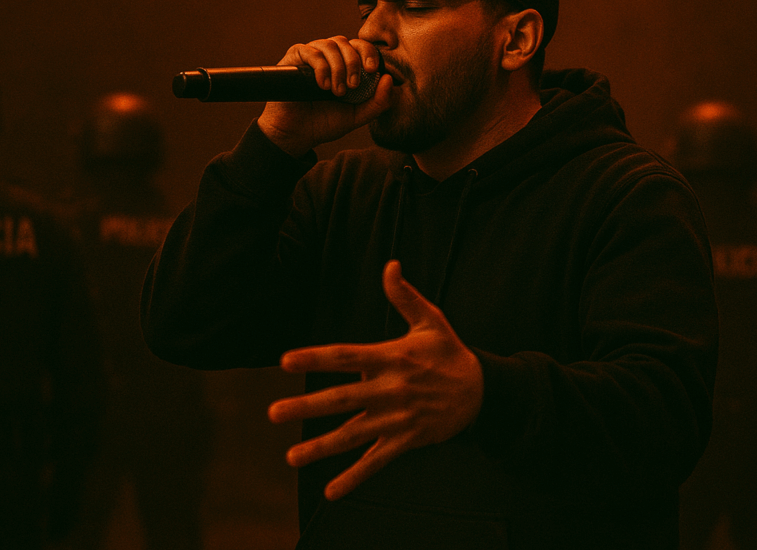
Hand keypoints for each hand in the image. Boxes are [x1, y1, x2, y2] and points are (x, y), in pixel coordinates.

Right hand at [258, 36, 392, 156]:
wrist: (297, 134)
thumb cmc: (324, 123)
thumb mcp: (357, 116)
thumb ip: (378, 102)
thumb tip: (388, 78)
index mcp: (344, 65)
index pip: (360, 47)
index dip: (368, 53)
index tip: (371, 70)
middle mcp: (328, 57)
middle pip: (346, 42)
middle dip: (353, 62)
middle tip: (352, 86)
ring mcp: (310, 56)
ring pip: (329, 45)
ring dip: (338, 67)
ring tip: (336, 91)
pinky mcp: (293, 59)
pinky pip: (309, 51)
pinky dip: (320, 67)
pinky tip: (323, 85)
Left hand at [268, 260, 483, 499]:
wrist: (483, 392)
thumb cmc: (449, 352)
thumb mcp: (431, 320)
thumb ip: (404, 296)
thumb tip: (390, 264)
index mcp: (391, 357)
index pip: (346, 356)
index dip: (316, 358)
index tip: (285, 360)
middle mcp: (390, 389)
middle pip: (342, 399)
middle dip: (306, 407)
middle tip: (274, 413)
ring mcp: (397, 418)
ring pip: (353, 435)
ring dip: (321, 447)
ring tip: (290, 457)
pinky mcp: (406, 441)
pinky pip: (376, 462)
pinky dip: (354, 478)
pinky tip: (330, 492)